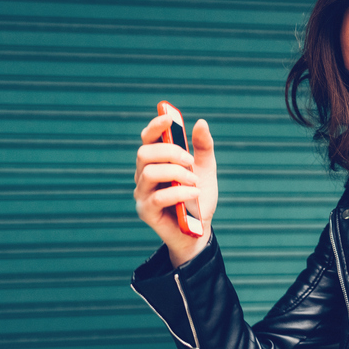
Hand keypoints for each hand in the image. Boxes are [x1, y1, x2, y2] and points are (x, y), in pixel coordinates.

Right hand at [134, 114, 218, 266]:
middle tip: (190, 161)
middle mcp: (144, 175)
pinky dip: (180, 192)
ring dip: (177, 173)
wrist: (200, 230)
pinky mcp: (145, 211)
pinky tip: (195, 193)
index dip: (155, 126)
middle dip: (170, 152)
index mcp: (156, 161)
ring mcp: (142, 193)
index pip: (148, 139)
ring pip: (149, 172)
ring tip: (195, 182)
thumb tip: (201, 122)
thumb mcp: (206, 170)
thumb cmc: (199, 199)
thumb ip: (203, 147)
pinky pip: (158, 197)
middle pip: (145, 152)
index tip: (168, 118)